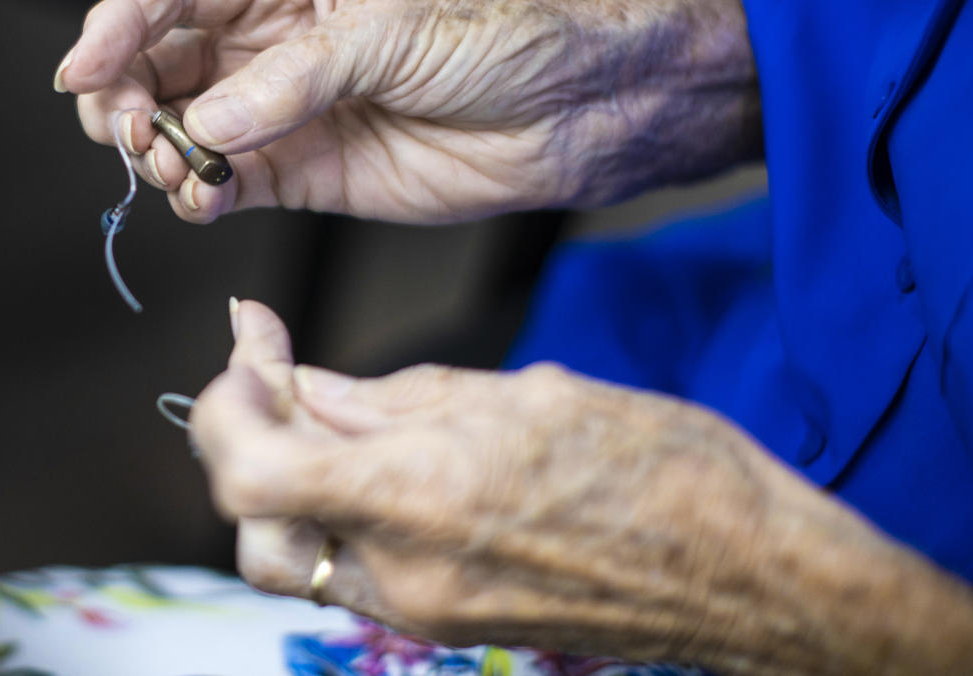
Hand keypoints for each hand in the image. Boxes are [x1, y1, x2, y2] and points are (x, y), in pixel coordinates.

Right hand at [57, 0, 757, 223]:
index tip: (83, 68)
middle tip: (127, 130)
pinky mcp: (301, 173)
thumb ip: (295, 79)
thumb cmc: (495, 38)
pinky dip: (199, 195)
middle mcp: (271, 43)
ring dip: (157, 151)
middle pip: (157, 60)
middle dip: (124, 95)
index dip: (117, 23)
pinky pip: (225, 183)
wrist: (562, 112)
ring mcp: (280, 111)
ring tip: (174, 166)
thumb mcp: (391, 32)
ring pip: (180, 127)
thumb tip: (210, 122)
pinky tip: (203, 197)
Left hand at [190, 301, 972, 674]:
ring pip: (299, 556)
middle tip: (280, 377)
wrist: (745, 576)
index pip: (251, 472)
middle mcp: (408, 572)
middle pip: (254, 528)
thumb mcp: (526, 394)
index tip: (252, 347)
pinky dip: (343, 514)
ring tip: (332, 415)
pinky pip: (358, 572)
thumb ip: (397, 400)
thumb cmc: (661, 470)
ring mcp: (426, 612)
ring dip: (289, 484)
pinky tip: (383, 461)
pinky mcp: (449, 625)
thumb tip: (311, 388)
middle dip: (247, 444)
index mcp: (424, 495)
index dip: (227, 405)